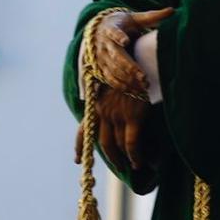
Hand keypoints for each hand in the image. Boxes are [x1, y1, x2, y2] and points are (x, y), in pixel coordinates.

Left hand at [87, 7, 173, 174]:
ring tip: (134, 166)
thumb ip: (115, 95)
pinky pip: (132, 143)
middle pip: (101, 142)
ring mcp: (116, 114)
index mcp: (97, 101)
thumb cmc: (134, 64)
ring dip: (125, 159)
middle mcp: (102, 109)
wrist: (142, 53)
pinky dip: (136, 155)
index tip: (77, 159)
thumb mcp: (117, 80)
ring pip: (116, 145)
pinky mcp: (133, 115)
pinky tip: (142, 162)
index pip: (84, 128)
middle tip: (117, 166)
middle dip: (110, 156)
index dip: (80, 145)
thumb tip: (121, 104)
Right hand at [89, 7, 173, 98]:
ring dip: (127, 79)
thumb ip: (152, 16)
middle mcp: (103, 44)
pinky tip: (135, 90)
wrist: (99, 30)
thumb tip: (172, 10)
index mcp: (111, 29)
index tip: (125, 40)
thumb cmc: (122, 24)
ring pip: (112, 71)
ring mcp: (100, 58)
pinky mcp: (101, 68)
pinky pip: (110, 80)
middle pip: (116, 57)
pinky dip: (122, 86)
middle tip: (144, 77)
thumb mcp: (134, 18)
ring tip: (143, 85)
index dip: (118, 36)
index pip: (113, 32)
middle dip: (129, 67)